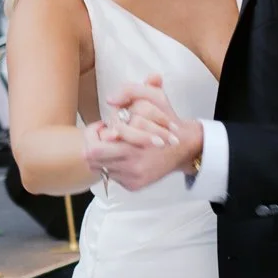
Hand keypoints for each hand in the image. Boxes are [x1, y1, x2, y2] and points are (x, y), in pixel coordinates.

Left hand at [83, 75, 198, 191]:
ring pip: (100, 168)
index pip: (94, 148)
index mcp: (134, 145)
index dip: (93, 133)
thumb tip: (110, 100)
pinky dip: (113, 165)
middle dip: (93, 144)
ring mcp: (132, 178)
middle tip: (103, 135)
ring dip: (103, 155)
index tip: (102, 125)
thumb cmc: (167, 122)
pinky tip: (123, 155)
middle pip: (92, 160)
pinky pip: (112, 176)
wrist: (185, 148)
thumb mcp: (155, 97)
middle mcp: (132, 165)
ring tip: (114, 144)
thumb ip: (131, 91)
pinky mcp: (134, 186)